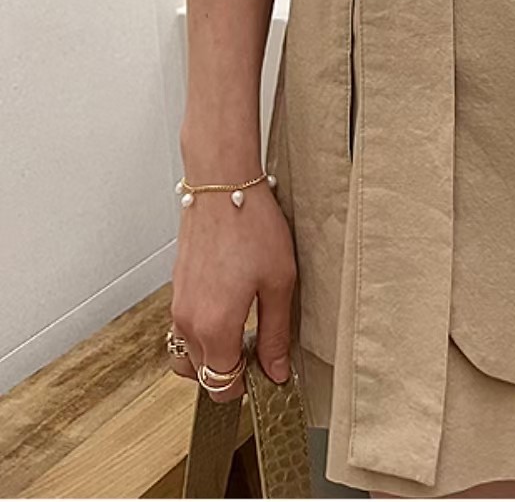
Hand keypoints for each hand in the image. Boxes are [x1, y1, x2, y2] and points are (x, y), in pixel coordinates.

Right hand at [168, 178, 296, 402]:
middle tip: (259, 349)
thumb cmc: (252, 226)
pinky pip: (184, 327)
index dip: (246, 387)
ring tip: (243, 329)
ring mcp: (178, 304)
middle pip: (202, 374)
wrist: (222, 184)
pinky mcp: (176, 287)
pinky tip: (230, 304)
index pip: (221, 385)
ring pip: (188, 353)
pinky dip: (203, 331)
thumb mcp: (279, 282)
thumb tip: (276, 372)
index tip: (266, 373)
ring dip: (212, 353)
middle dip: (229, 372)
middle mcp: (188, 322)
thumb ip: (275, 334)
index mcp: (214, 328)